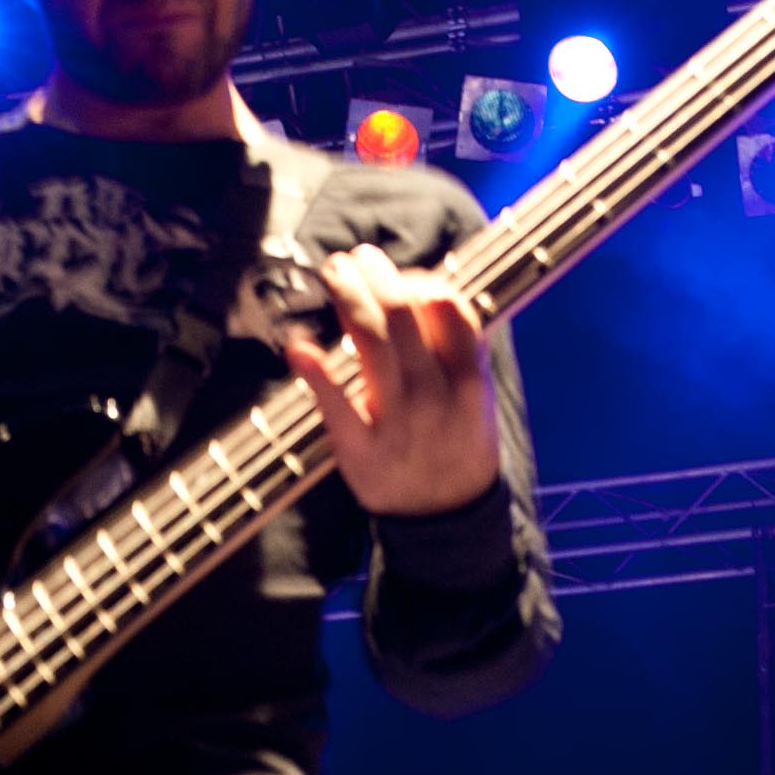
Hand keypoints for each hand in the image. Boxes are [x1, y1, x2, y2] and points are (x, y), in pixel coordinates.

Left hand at [291, 245, 500, 520]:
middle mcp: (434, 395)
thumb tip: (424, 289)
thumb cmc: (457, 443)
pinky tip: (297, 346)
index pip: (447, 309)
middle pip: (402, 316)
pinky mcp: (360, 450)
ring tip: (335, 271)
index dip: (419, 279)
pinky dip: (316, 375)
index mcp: (468, 379)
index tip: (399, 274)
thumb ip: (460, 348)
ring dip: (348, 297)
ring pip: (370, 344)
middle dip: (376, 275)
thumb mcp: (477, 397)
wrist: (448, 518)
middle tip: (356, 257)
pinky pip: (336, 408)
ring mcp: (397, 422)